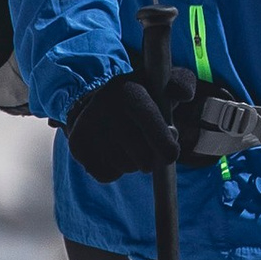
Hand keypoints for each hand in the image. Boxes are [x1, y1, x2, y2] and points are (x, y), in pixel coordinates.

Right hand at [65, 70, 181, 184]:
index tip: (171, 154)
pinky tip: (111, 149)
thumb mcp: (163, 84)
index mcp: (129, 91)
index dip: (166, 146)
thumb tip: (183, 95)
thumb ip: (181, 85)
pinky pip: (108, 175)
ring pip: (127, 167)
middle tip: (146, 140)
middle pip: (145, 159)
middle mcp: (105, 108)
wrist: (97, 101)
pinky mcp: (77, 146)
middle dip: (152, 156)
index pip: (152, 127)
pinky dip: (115, 169)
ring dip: (134, 161)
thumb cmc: (142, 96)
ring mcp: (88, 128)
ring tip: (127, 140)